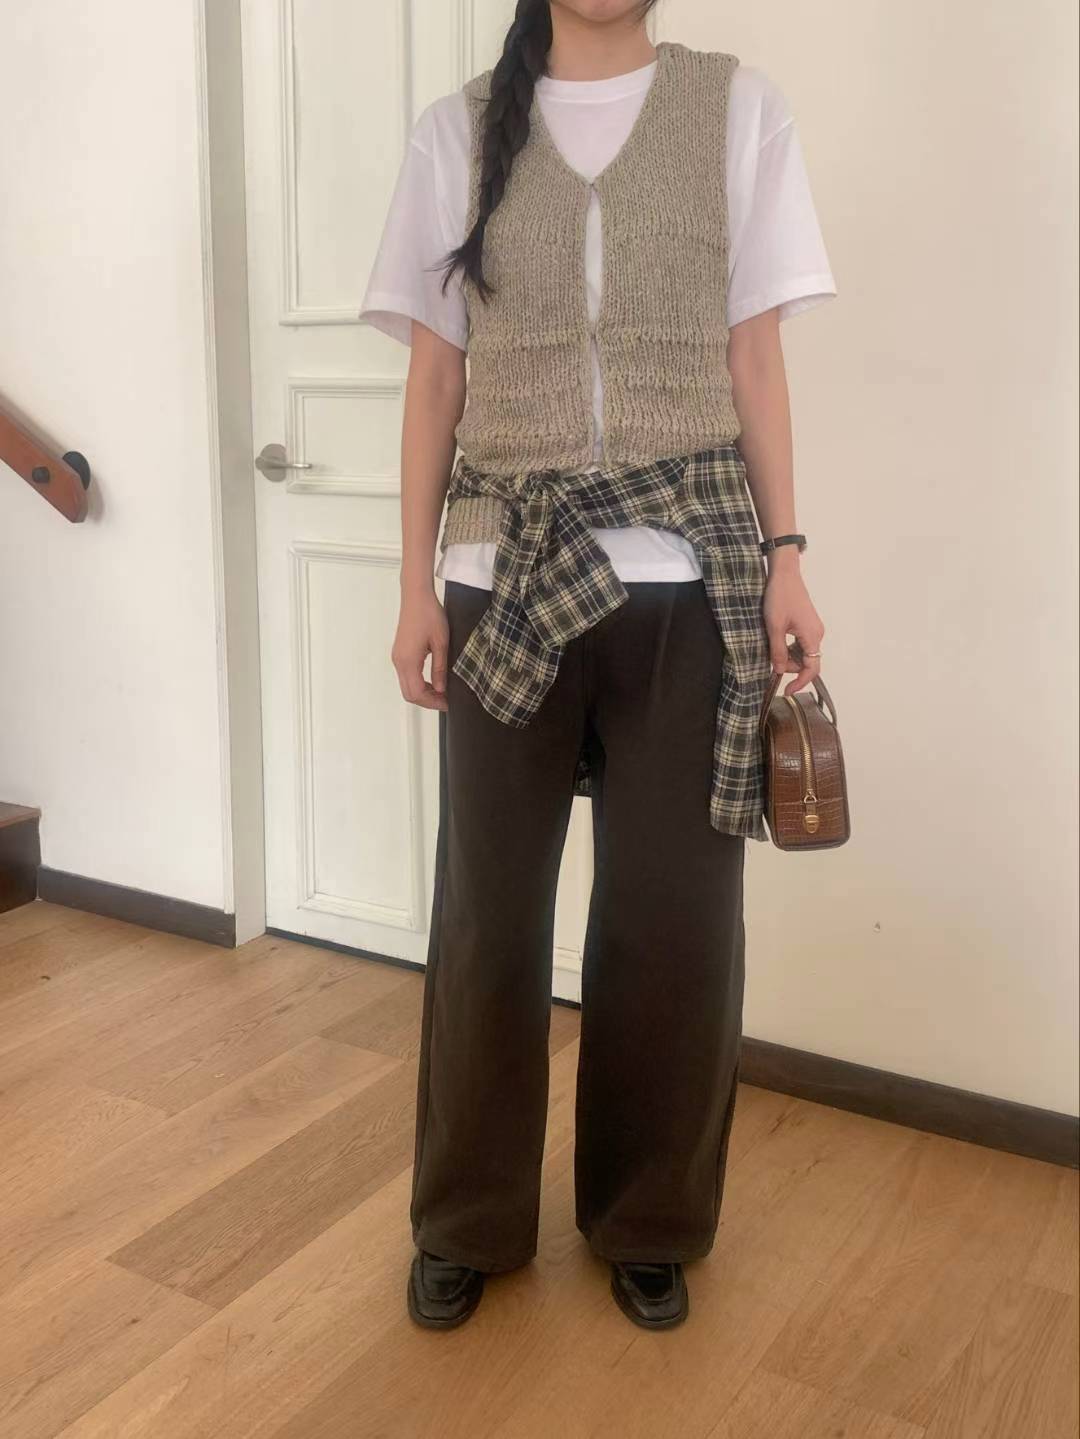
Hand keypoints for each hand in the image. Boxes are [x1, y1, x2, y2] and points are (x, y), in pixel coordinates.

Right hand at [392, 588, 448, 710]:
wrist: (416, 597)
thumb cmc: (429, 615)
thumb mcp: (441, 643)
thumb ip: (440, 669)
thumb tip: (442, 689)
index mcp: (408, 661)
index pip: (417, 693)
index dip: (433, 703)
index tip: (448, 703)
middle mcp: (399, 662)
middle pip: (409, 694)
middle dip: (427, 701)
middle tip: (446, 700)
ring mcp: (398, 658)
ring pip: (407, 686)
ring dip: (423, 693)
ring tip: (442, 692)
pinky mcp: (400, 653)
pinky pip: (406, 676)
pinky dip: (419, 683)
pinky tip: (434, 681)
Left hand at [762, 560, 824, 694]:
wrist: (784, 574)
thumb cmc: (779, 597)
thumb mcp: (774, 627)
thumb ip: (777, 651)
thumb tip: (778, 672)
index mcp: (812, 636)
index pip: (812, 668)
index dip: (800, 682)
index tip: (787, 691)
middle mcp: (817, 634)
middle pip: (807, 662)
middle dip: (789, 667)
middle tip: (771, 662)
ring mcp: (813, 629)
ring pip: (803, 653)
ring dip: (788, 657)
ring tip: (771, 650)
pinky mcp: (807, 624)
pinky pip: (801, 644)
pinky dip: (789, 648)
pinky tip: (777, 643)